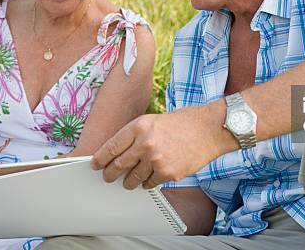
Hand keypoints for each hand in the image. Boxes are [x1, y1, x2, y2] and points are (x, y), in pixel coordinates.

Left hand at [91, 106, 220, 189]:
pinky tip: (150, 178)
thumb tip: (118, 153)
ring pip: (133, 178)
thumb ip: (135, 135)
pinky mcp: (167, 173)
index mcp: (138, 127)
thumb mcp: (153, 120)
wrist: (209, 129)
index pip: (111, 147)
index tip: (96, 165)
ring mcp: (156, 160)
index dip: (100, 159)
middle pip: (118, 165)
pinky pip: (150, 184)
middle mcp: (144, 143)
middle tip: (108, 177)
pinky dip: (148, 183)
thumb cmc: (183, 122)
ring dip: (129, 182)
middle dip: (110, 174)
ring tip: (129, 182)